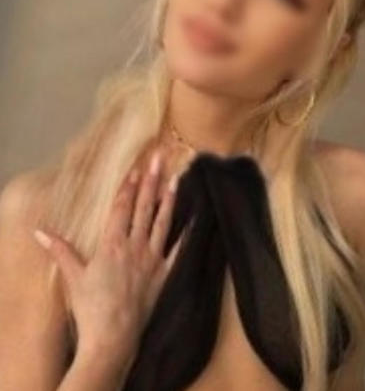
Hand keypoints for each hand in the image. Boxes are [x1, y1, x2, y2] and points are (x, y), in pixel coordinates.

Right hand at [33, 147, 185, 363]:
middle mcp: (134, 246)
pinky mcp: (163, 273)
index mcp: (112, 244)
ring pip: (162, 222)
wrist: (113, 336)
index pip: (121, 208)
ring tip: (176, 178)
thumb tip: (39, 232)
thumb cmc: (90, 306)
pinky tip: (195, 218)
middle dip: (151, 181)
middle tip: (160, 158)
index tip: (136, 167)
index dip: (129, 186)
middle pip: (144, 207)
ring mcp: (152, 258)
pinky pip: (177, 249)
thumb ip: (59, 251)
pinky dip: (187, 234)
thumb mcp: (72, 276)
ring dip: (169, 199)